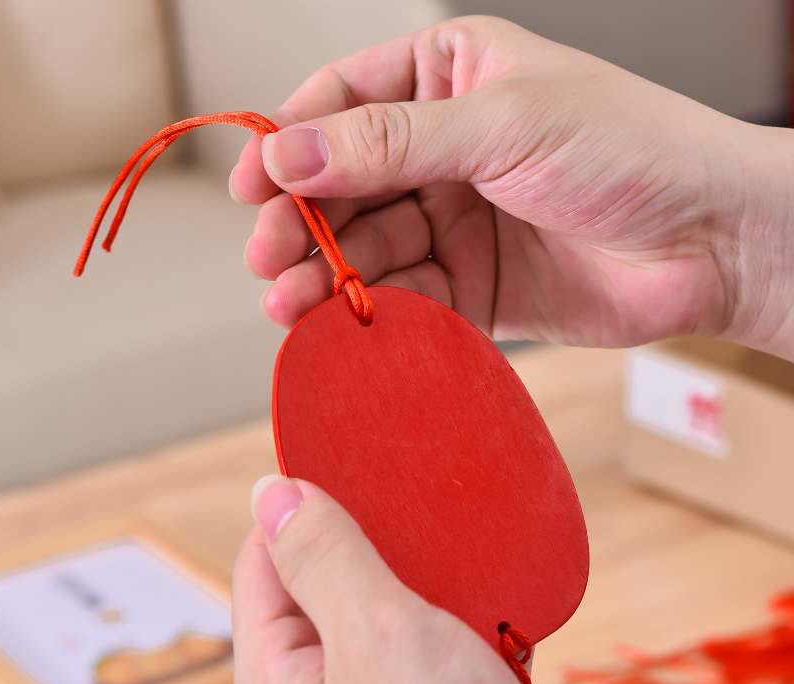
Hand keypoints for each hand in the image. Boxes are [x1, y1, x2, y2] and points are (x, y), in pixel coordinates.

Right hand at [231, 15, 793, 360]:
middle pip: (345, 186)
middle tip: (267, 261)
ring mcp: (456, 219)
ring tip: (291, 305)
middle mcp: (445, 149)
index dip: (290, 144)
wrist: (709, 242)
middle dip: (302, 226)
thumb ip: (390, 144)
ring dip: (329, 278)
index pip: (343, 103)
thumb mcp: (502, 125)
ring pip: (371, 249)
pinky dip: (379, 313)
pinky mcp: (472, 285)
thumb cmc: (630, 151)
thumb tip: (289, 153)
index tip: (253, 185)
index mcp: (450, 78)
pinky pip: (410, 298)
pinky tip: (350, 325)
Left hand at [233, 476, 586, 683]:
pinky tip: (483, 619)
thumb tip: (269, 494)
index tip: (352, 472)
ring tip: (457, 575)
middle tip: (417, 525)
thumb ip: (322, 559)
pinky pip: (419, 647)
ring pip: (376, 613)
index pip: (261, 561)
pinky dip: (448, 622)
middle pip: (318, 585)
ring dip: (417, 585)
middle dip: (368, 548)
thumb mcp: (378, 636)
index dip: (300, 510)